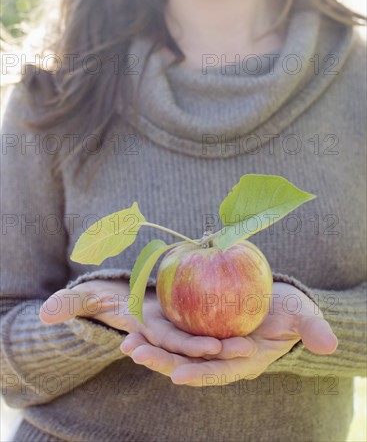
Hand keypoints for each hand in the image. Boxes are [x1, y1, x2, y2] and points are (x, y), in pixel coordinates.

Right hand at [39, 279, 256, 359]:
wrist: (124, 300)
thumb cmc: (106, 299)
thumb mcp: (89, 297)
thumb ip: (70, 304)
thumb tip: (45, 314)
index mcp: (147, 333)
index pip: (166, 342)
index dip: (184, 346)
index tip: (209, 348)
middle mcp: (165, 335)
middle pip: (191, 344)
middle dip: (214, 350)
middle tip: (241, 349)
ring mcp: (177, 329)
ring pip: (202, 337)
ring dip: (225, 342)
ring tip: (252, 343)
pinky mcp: (187, 319)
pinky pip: (206, 319)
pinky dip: (223, 321)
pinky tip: (247, 319)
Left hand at [120, 282, 337, 386]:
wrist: (275, 301)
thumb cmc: (289, 309)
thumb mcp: (301, 314)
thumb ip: (311, 328)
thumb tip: (328, 344)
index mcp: (243, 360)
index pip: (220, 371)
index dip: (200, 373)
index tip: (178, 375)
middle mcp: (220, 356)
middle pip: (189, 363)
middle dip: (164, 361)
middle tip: (139, 354)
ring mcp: (207, 342)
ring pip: (176, 351)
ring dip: (152, 349)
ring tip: (128, 344)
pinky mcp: (196, 326)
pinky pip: (173, 331)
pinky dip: (154, 331)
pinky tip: (132, 327)